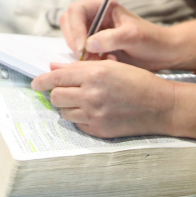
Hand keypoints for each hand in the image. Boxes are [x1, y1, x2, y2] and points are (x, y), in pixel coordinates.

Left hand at [30, 60, 176, 137]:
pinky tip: (92, 110)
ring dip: (67, 105)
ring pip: (64, 111)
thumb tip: (54, 67)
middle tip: (63, 90)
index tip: (35, 83)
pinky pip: (77, 123)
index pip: (56, 77)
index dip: (42, 80)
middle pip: (56, 96)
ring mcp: (95, 115)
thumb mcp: (110, 66)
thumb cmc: (137, 81)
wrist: (160, 106)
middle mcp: (92, 95)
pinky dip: (79, 117)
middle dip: (56, 93)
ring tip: (81, 99)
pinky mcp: (99, 130)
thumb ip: (80, 67)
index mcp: (94, 74)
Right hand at [59, 0, 189, 71]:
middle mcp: (95, 18)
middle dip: (73, 41)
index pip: (76, 10)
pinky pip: (81, 53)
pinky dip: (87, 61)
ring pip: (72, 40)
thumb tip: (87, 44)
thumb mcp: (132, 36)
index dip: (74, 28)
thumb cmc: (151, 40)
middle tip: (85, 56)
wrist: (162, 54)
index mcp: (103, 7)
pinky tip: (105, 64)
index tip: (81, 47)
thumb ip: (110, 38)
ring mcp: (94, 33)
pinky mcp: (95, 48)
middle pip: (69, 23)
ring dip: (81, 53)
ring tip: (99, 61)